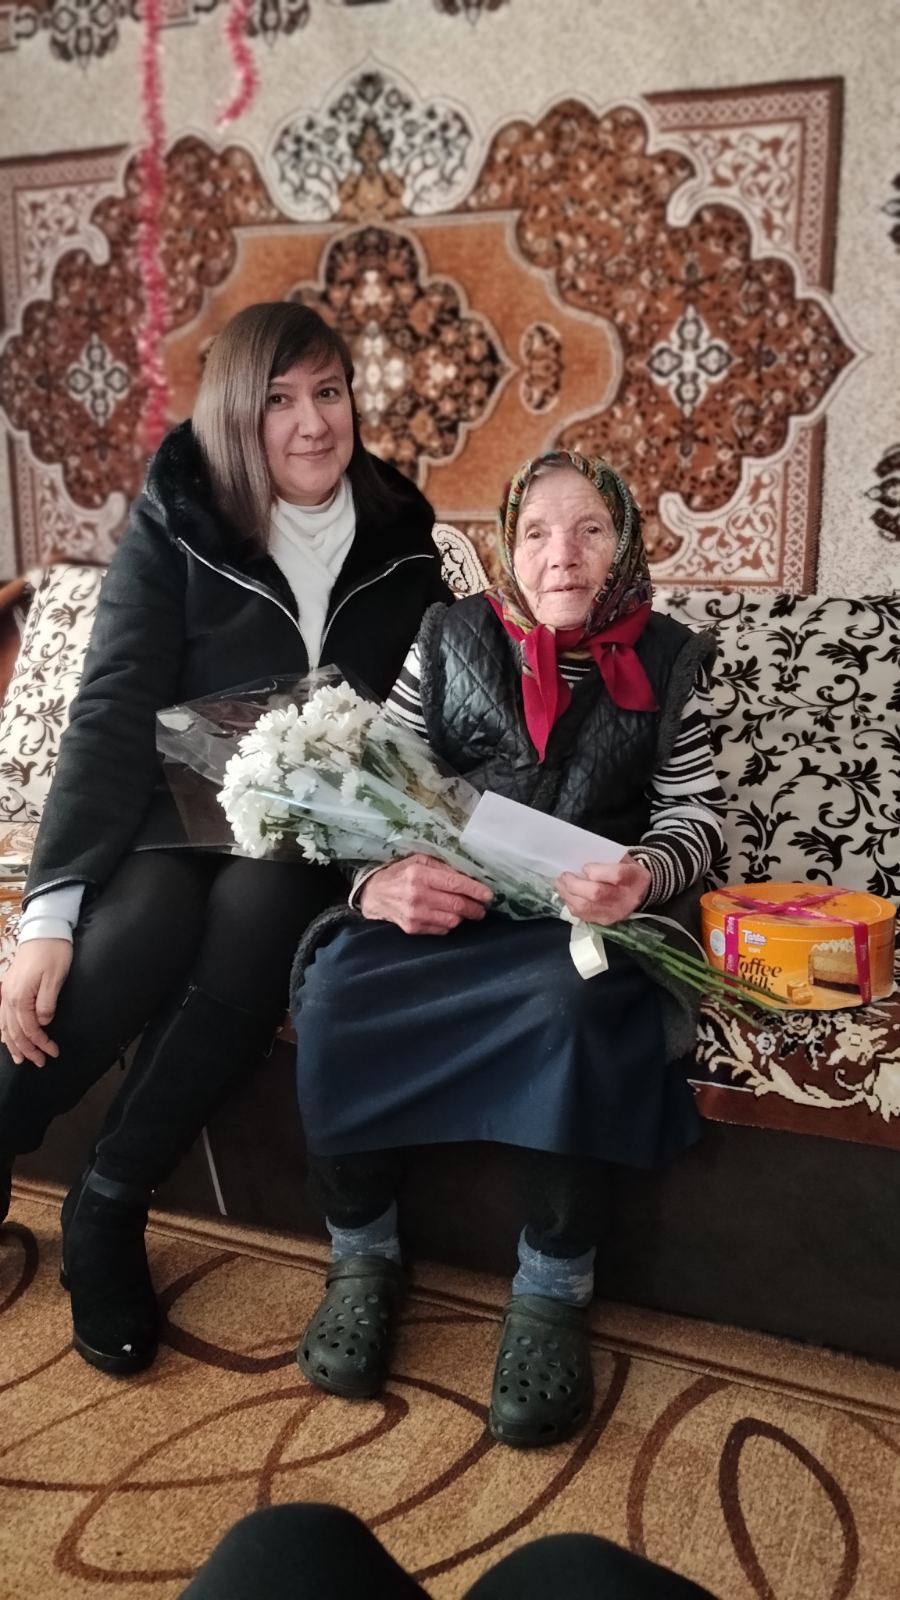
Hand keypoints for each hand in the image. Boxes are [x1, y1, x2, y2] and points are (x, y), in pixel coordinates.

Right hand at [0, 939, 72, 1066]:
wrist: (44, 930)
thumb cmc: (53, 952)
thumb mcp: (55, 977)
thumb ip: (47, 1002)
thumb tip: (44, 1022)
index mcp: (20, 997)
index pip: (30, 1029)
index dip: (41, 1044)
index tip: (54, 1052)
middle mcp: (8, 997)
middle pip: (15, 1032)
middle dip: (28, 1050)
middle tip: (41, 1062)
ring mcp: (6, 992)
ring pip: (5, 1026)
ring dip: (13, 1044)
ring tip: (21, 1059)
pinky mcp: (9, 988)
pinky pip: (2, 1015)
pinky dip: (4, 1030)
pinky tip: (6, 1038)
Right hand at [360, 854, 492, 935]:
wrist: (374, 895)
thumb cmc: (400, 874)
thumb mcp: (418, 860)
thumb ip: (442, 866)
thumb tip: (468, 875)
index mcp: (419, 874)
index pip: (455, 883)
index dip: (475, 890)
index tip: (488, 895)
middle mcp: (417, 895)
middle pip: (457, 905)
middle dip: (475, 907)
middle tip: (482, 907)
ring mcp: (414, 914)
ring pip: (452, 920)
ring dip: (464, 916)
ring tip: (467, 911)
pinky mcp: (412, 928)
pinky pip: (442, 930)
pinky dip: (449, 924)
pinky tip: (446, 915)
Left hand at [555, 855, 650, 926]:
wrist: (640, 892)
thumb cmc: (627, 871)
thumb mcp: (623, 859)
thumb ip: (606, 858)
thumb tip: (579, 858)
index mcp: (634, 877)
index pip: (616, 875)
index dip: (597, 871)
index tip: (585, 867)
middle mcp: (626, 898)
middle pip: (597, 893)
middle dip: (575, 884)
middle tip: (564, 875)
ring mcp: (615, 913)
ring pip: (586, 907)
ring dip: (567, 894)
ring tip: (560, 884)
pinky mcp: (605, 921)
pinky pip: (583, 915)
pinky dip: (570, 904)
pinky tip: (566, 895)